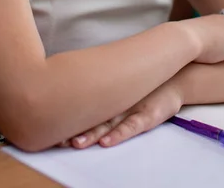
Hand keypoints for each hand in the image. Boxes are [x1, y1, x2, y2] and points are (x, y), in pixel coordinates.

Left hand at [57, 79, 182, 149]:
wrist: (175, 78)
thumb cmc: (147, 85)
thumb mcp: (124, 87)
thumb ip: (104, 92)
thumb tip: (79, 96)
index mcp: (109, 97)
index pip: (85, 110)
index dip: (67, 120)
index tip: (48, 130)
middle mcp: (117, 103)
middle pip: (91, 119)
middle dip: (74, 130)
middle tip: (56, 140)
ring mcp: (131, 108)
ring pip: (108, 124)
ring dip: (92, 134)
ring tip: (76, 144)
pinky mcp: (147, 115)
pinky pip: (131, 126)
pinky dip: (118, 134)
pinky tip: (106, 141)